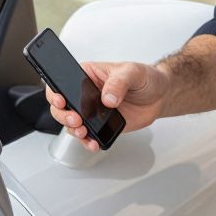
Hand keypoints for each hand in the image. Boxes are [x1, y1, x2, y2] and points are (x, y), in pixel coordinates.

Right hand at [45, 61, 168, 150]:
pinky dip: (88, 142)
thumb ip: (118, 82)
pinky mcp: (101, 125)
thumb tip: (107, 97)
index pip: (62, 81)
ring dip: (74, 131)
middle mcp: (85, 94)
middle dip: (64, 115)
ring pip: (72, 124)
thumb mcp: (132, 72)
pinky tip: (93, 143)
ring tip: (84, 133)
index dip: (55, 92)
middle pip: (61, 106)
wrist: (160, 96)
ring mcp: (92, 111)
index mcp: (87, 75)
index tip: (61, 100)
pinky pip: (88, 136)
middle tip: (76, 120)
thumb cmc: (144, 78)